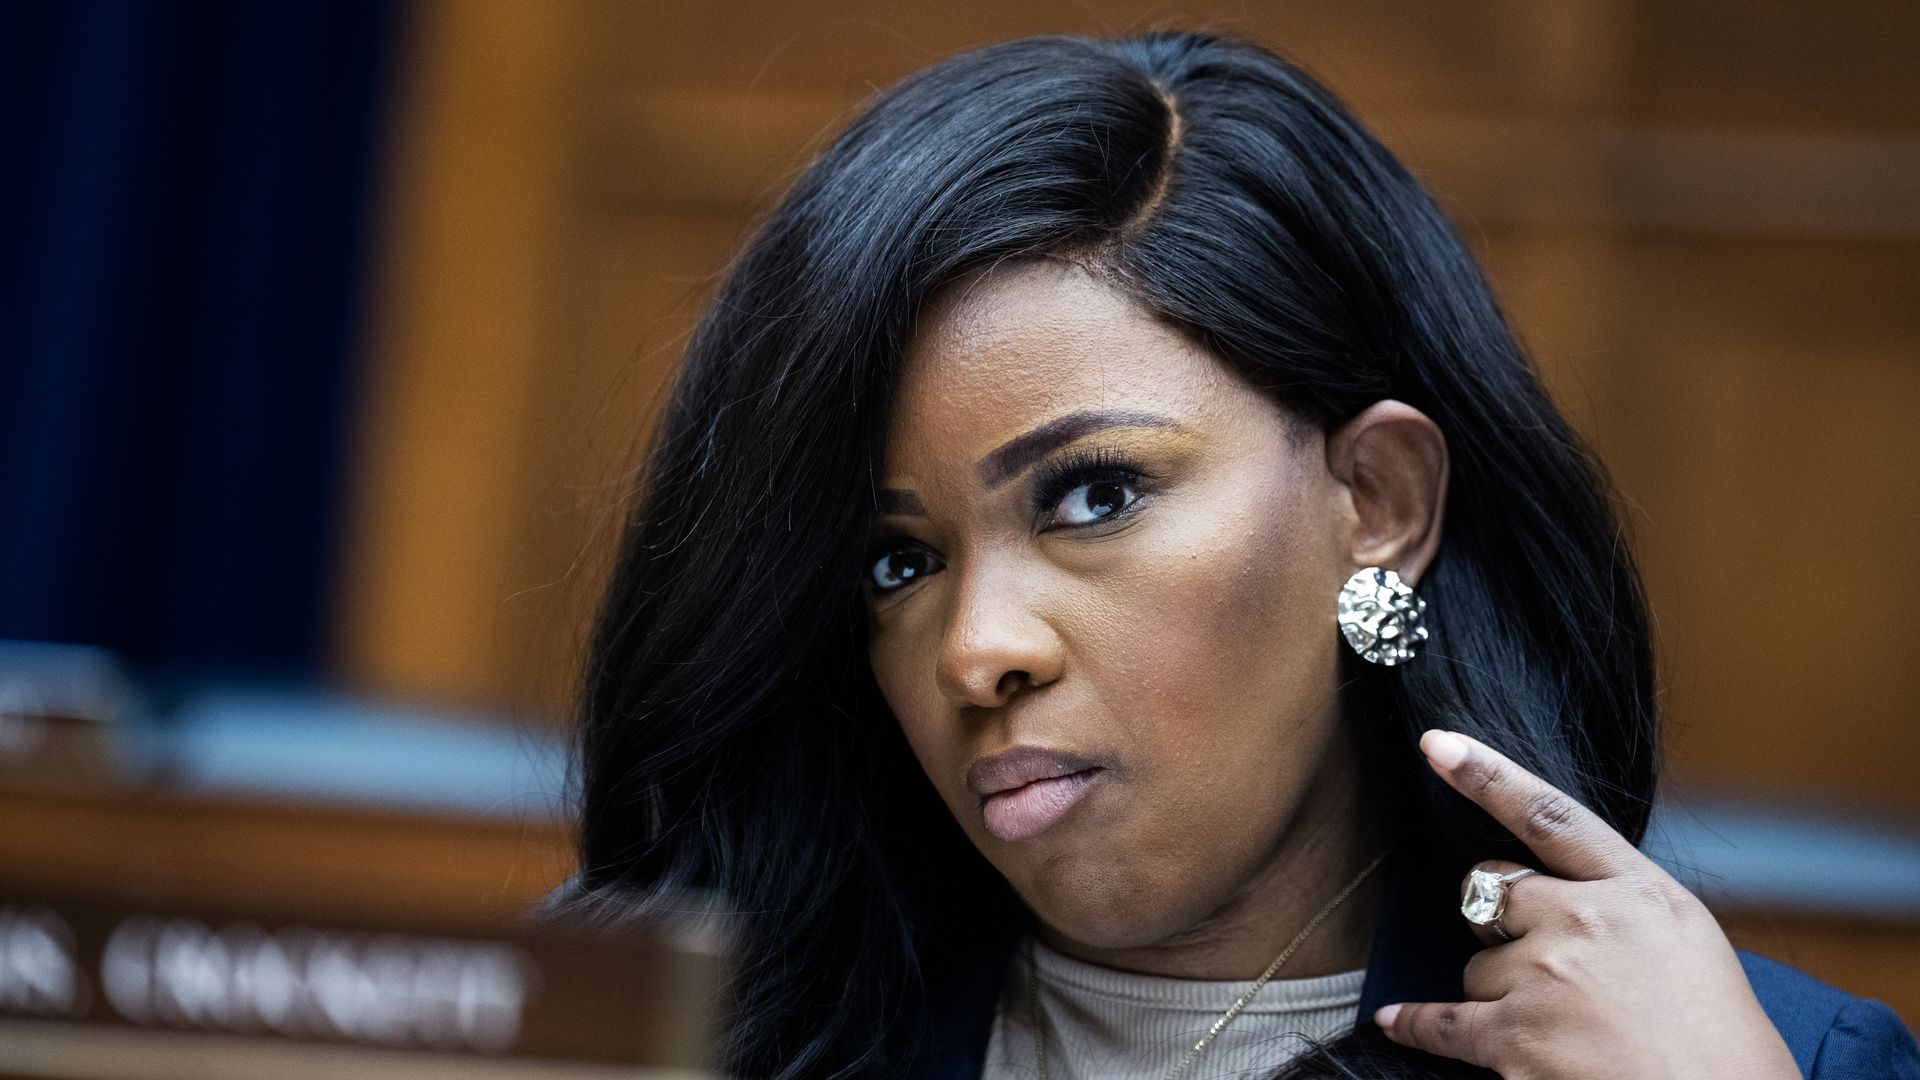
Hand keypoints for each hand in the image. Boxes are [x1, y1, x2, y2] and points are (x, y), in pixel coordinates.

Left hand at [1372, 729, 1801, 1079]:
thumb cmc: (1722, 1048)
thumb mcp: (1691, 947)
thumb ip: (1624, 908)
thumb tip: (1566, 898)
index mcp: (1640, 892)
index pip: (1551, 816)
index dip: (1488, 775)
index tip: (1437, 743)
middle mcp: (1588, 922)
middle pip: (1491, 892)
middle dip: (1501, 925)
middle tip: (1545, 967)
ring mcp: (1547, 977)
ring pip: (1477, 964)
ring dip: (1500, 992)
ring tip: (1559, 1029)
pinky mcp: (1516, 1036)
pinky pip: (1442, 1021)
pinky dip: (1416, 1023)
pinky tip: (1395, 1020)